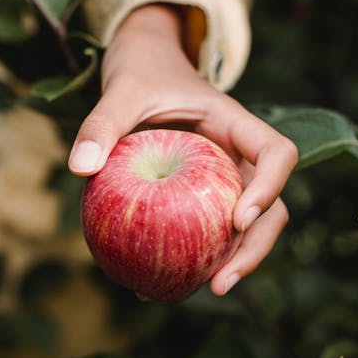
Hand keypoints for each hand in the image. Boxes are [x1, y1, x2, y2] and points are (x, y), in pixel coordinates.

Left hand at [69, 4, 297, 295]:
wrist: (144, 65)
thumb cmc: (141, 71)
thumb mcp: (122, 89)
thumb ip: (102, 123)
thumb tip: (80, 168)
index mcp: (236, 124)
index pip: (278, 154)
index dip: (269, 188)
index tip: (237, 220)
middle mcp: (239, 156)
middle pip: (272, 207)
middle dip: (254, 248)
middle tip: (220, 284)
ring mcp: (225, 179)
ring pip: (247, 229)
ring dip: (232, 263)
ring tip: (198, 292)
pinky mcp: (204, 197)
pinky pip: (209, 231)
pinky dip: (196, 258)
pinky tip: (158, 283)